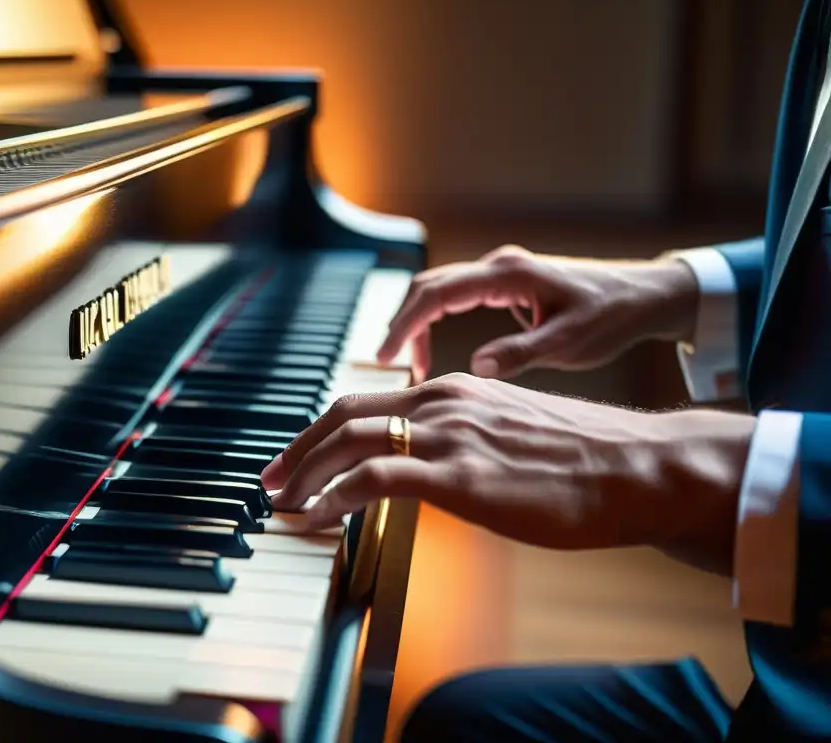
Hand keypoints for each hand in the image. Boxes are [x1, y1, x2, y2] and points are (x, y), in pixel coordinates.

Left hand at [264, 373, 754, 573]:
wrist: (637, 466)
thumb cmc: (585, 458)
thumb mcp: (511, 434)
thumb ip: (467, 440)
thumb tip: (436, 469)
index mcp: (454, 389)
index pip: (367, 402)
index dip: (323, 431)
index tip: (300, 458)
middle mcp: (443, 401)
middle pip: (343, 413)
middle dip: (297, 447)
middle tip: (271, 479)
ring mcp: (450, 435)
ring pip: (349, 440)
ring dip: (304, 472)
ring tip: (283, 502)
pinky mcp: (460, 475)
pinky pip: (374, 478)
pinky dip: (334, 496)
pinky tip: (317, 519)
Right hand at [376, 245, 699, 381]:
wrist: (648, 295)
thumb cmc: (615, 316)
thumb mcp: (570, 342)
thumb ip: (522, 353)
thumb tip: (475, 367)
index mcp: (509, 275)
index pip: (437, 294)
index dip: (405, 324)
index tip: (385, 357)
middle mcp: (499, 267)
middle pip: (430, 286)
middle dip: (403, 322)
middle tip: (388, 364)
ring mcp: (503, 273)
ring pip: (441, 290)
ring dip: (419, 322)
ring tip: (412, 365)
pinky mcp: (509, 284)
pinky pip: (458, 297)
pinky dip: (437, 321)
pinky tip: (437, 352)